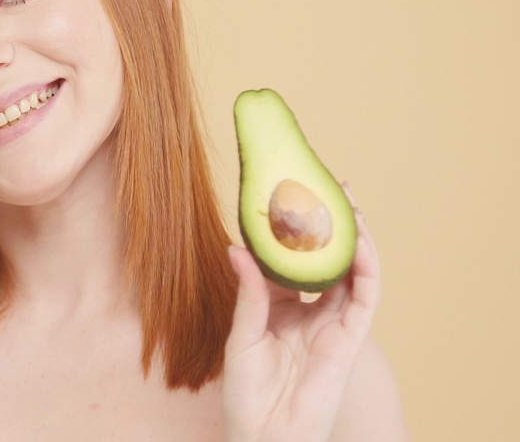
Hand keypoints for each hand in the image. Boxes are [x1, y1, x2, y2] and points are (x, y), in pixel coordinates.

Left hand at [221, 183, 378, 441]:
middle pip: (327, 259)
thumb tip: (238, 247)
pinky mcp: (349, 340)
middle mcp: (310, 311)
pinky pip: (364, 299)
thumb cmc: (246, 392)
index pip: (292, 259)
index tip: (290, 196)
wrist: (263, 433)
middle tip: (332, 186)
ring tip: (350, 204)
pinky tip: (359, 243)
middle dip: (333, 225)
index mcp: (281, 306)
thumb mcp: (242, 333)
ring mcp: (332, 324)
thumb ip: (249, 292)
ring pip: (352, 272)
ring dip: (355, 238)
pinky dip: (365, 270)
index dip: (294, 231)